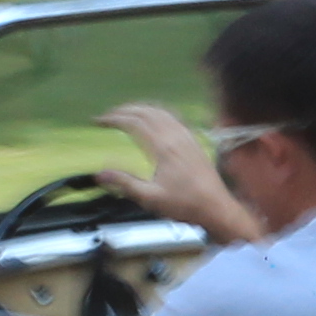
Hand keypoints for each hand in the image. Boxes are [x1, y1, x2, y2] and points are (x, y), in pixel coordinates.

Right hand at [97, 103, 264, 242]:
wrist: (217, 207)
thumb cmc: (184, 205)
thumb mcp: (150, 198)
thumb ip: (125, 183)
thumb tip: (100, 173)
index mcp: (163, 147)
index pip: (134, 122)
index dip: (114, 118)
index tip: (98, 121)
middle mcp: (175, 136)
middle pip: (147, 112)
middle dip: (124, 110)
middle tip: (108, 116)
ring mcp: (187, 136)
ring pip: (161, 111)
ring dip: (141, 108)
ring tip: (126, 112)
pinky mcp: (194, 141)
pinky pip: (174, 117)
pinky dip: (158, 111)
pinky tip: (155, 117)